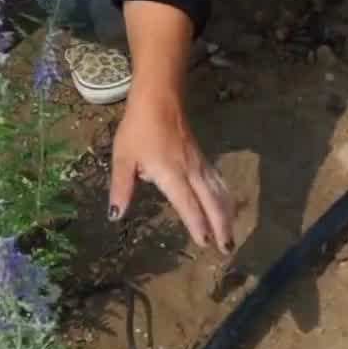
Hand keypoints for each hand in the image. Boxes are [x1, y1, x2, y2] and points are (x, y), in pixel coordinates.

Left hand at [108, 88, 234, 252]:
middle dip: (221, 225)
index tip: (205, 242)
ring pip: (219, 192)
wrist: (159, 100)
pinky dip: (225, 198)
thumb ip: (121, 188)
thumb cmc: (138, 130)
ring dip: (227, 215)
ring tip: (231, 235)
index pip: (187, 203)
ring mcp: (200, 164)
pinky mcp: (203, 159)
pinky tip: (227, 207)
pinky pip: (218, 182)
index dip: (197, 224)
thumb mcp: (123, 158)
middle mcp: (190, 171)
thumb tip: (116, 215)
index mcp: (170, 173)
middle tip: (227, 248)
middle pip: (211, 202)